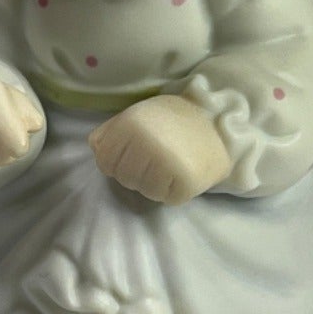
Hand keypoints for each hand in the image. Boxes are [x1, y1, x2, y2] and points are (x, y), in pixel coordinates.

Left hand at [89, 95, 231, 204]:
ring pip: (144, 191)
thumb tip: (96, 149)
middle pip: (124, 178)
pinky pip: (166, 198)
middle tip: (156, 158)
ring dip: (153, 183)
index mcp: (130, 125)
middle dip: (135, 173)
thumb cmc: (170, 119)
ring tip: (168, 165)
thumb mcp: (135, 115)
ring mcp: (166, 163)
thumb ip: (109, 131)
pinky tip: (181, 173)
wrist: (216, 122)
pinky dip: (172, 190)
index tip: (134, 153)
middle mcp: (146, 143)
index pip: (105, 162)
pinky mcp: (186, 181)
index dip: (117, 161)